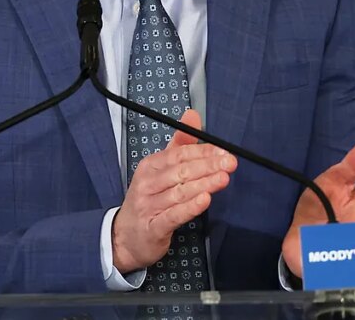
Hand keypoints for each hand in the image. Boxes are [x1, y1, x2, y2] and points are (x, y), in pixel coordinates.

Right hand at [112, 109, 236, 273]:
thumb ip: (179, 144)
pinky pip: (173, 215)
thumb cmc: (148, 199)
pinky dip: (190, 208)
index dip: (202, 152)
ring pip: (179, 192)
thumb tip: (193, 116)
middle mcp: (147, 184)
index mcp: (149, 167)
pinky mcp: (153, 228)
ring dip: (203, 184)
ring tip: (223, 178)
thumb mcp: (160, 170)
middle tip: (229, 163)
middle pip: (180, 172)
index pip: (178, 155)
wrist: (125, 237)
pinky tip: (205, 200)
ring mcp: (148, 206)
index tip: (223, 151)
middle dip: (207, 166)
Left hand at [281, 139, 354, 277]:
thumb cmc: (321, 201)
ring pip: (348, 263)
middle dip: (346, 241)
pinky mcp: (327, 275)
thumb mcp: (335, 178)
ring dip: (331, 251)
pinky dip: (321, 268)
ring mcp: (345, 259)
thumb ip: (354, 164)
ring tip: (318, 241)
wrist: (299, 230)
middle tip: (331, 231)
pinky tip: (313, 258)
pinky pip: (330, 277)